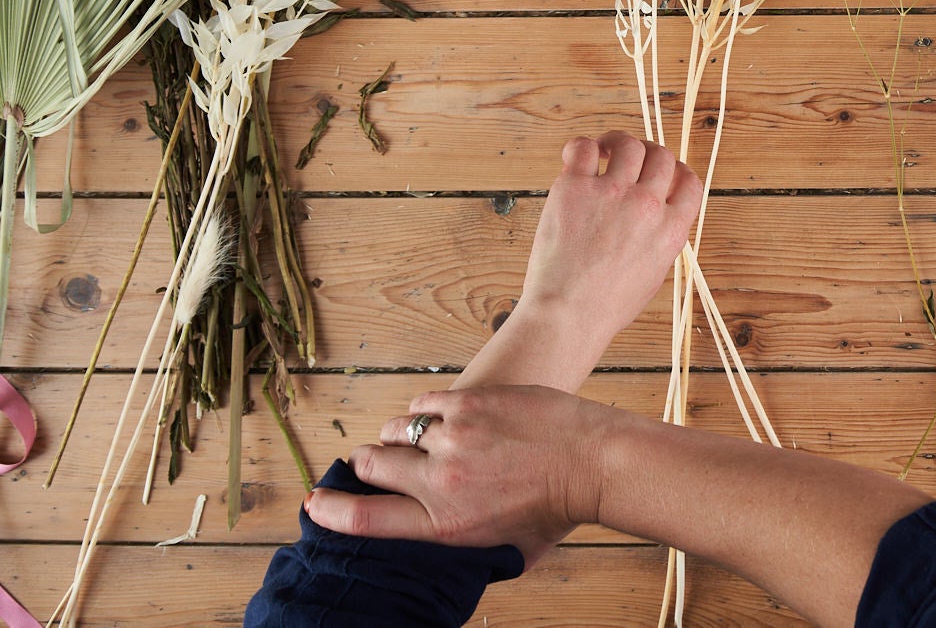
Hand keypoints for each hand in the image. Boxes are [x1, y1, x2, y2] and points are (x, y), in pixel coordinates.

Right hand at [307, 385, 625, 567]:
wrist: (595, 461)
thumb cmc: (557, 512)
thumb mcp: (506, 554)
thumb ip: (466, 555)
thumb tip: (438, 557)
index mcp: (444, 526)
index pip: (365, 520)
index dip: (332, 512)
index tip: (316, 503)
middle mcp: (440, 482)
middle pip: (371, 468)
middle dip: (365, 466)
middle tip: (373, 463)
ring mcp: (453, 437)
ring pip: (396, 430)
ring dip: (400, 436)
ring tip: (418, 439)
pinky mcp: (470, 402)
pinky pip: (425, 402)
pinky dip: (427, 410)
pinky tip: (442, 417)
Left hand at [511, 131, 703, 362]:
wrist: (568, 314)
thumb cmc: (606, 306)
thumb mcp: (654, 276)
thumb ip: (661, 241)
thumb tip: (657, 220)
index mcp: (672, 229)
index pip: (689, 180)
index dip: (677, 171)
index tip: (663, 173)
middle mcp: (648, 205)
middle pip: (662, 156)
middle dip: (649, 154)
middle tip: (632, 160)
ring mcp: (613, 193)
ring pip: (629, 144)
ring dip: (619, 142)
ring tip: (606, 150)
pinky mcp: (575, 188)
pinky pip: (584, 148)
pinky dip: (584, 146)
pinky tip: (581, 157)